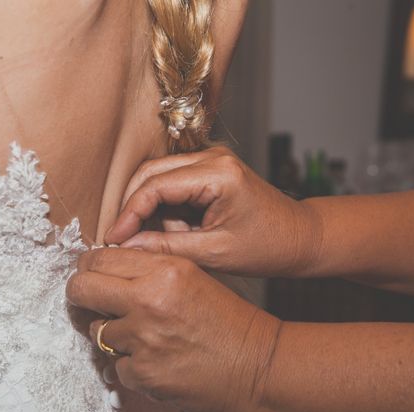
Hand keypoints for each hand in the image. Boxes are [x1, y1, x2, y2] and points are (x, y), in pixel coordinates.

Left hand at [66, 247, 280, 411]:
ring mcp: (142, 340)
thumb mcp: (193, 276)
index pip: (99, 258)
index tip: (91, 272)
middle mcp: (148, 301)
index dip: (89, 265)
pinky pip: (116, 363)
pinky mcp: (142, 374)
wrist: (257, 367)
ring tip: (144, 335)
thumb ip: (149, 268)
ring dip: (112, 332)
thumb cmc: (229, 320)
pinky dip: (131, 362)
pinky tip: (157, 359)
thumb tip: (105, 267)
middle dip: (81, 293)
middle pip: (81, 289)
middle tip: (91, 298)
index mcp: (164, 270)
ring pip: (97, 330)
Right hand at [105, 146, 322, 276]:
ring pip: (158, 176)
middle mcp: (212, 157)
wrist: (300, 238)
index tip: (114, 239)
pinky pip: (172, 182)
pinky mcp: (209, 168)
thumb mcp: (214, 253)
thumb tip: (126, 246)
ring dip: (149, 208)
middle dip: (133, 207)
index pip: (155, 185)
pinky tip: (172, 230)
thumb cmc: (267, 247)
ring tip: (159, 239)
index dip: (128, 213)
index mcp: (217, 173)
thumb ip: (166, 247)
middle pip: (150, 173)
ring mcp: (211, 159)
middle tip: (122, 239)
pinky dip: (164, 206)